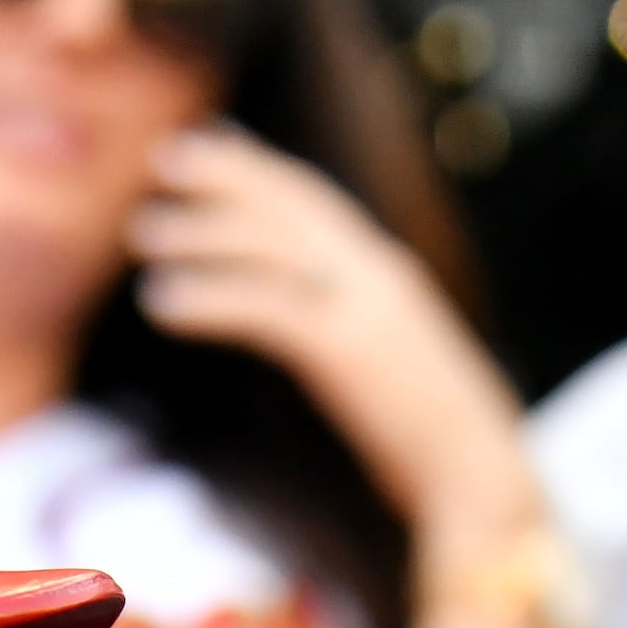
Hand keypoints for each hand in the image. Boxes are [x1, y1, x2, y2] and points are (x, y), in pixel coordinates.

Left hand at [127, 124, 569, 627]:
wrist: (482, 480)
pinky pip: (261, 307)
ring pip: (269, 247)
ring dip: (202, 233)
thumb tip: (324, 341)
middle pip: (293, 204)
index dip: (264, 172)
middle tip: (167, 156)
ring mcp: (367, 307)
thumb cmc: (439, 449)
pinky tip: (160, 304)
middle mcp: (381, 275)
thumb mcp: (391, 377)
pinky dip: (206, 298)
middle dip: (230, 174)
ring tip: (143, 230)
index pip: (319, 206)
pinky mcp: (347, 350)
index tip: (216, 147)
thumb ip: (355, 344)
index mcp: (391, 279)